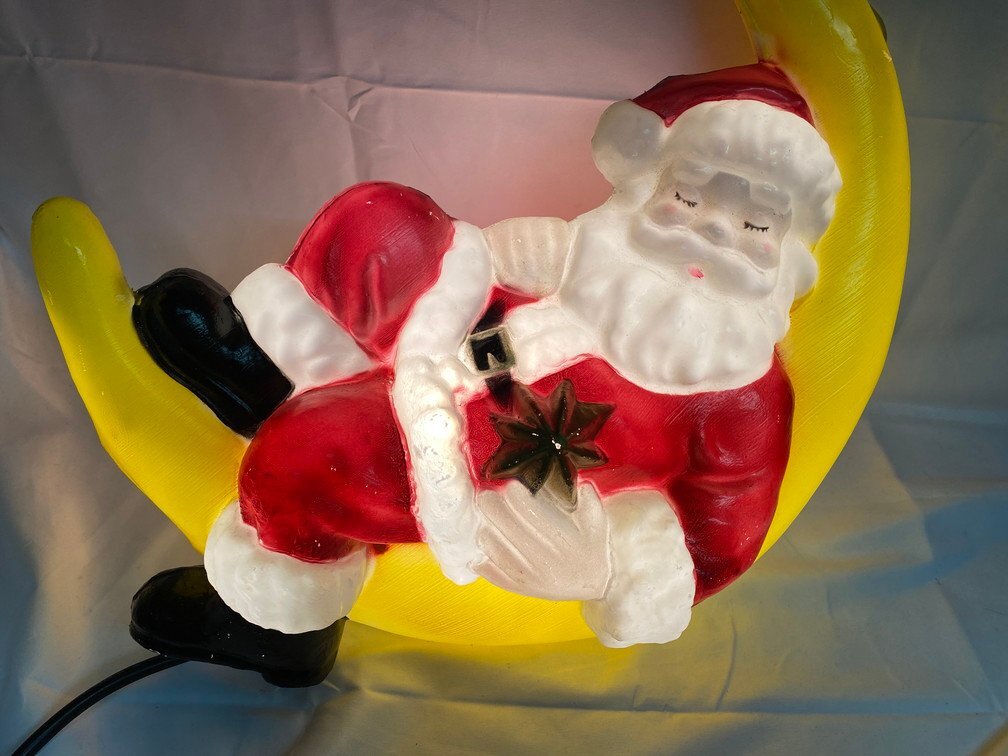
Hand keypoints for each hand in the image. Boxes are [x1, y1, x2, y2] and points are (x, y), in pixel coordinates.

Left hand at [473, 482, 610, 600]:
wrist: (597, 584)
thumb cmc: (594, 548)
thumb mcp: (598, 524)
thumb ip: (590, 502)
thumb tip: (581, 483)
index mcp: (563, 542)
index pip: (534, 516)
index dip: (518, 499)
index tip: (508, 484)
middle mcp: (545, 560)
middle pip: (510, 530)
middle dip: (494, 510)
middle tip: (484, 495)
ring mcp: (532, 577)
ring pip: (498, 552)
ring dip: (487, 534)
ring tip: (483, 521)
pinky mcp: (523, 589)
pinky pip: (496, 576)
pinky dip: (484, 565)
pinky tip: (478, 555)